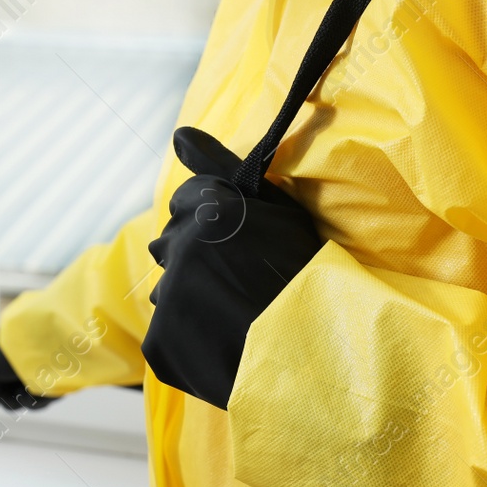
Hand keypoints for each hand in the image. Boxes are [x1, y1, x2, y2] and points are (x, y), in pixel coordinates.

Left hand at [141, 127, 322, 408]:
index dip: (215, 220)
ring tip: (234, 314)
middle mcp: (180, 248)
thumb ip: (220, 166)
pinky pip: (163, 334)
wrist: (325, 353)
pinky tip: (223, 343)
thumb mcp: (275, 208)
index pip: (185, 200)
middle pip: (170, 242)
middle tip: (240, 281)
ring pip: (166, 288)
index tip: (241, 243)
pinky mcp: (161, 344)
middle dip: (196, 255)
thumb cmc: (306, 274)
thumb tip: (176, 133)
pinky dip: (187, 340)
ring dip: (190, 297)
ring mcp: (168, 298)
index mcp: (207, 209)